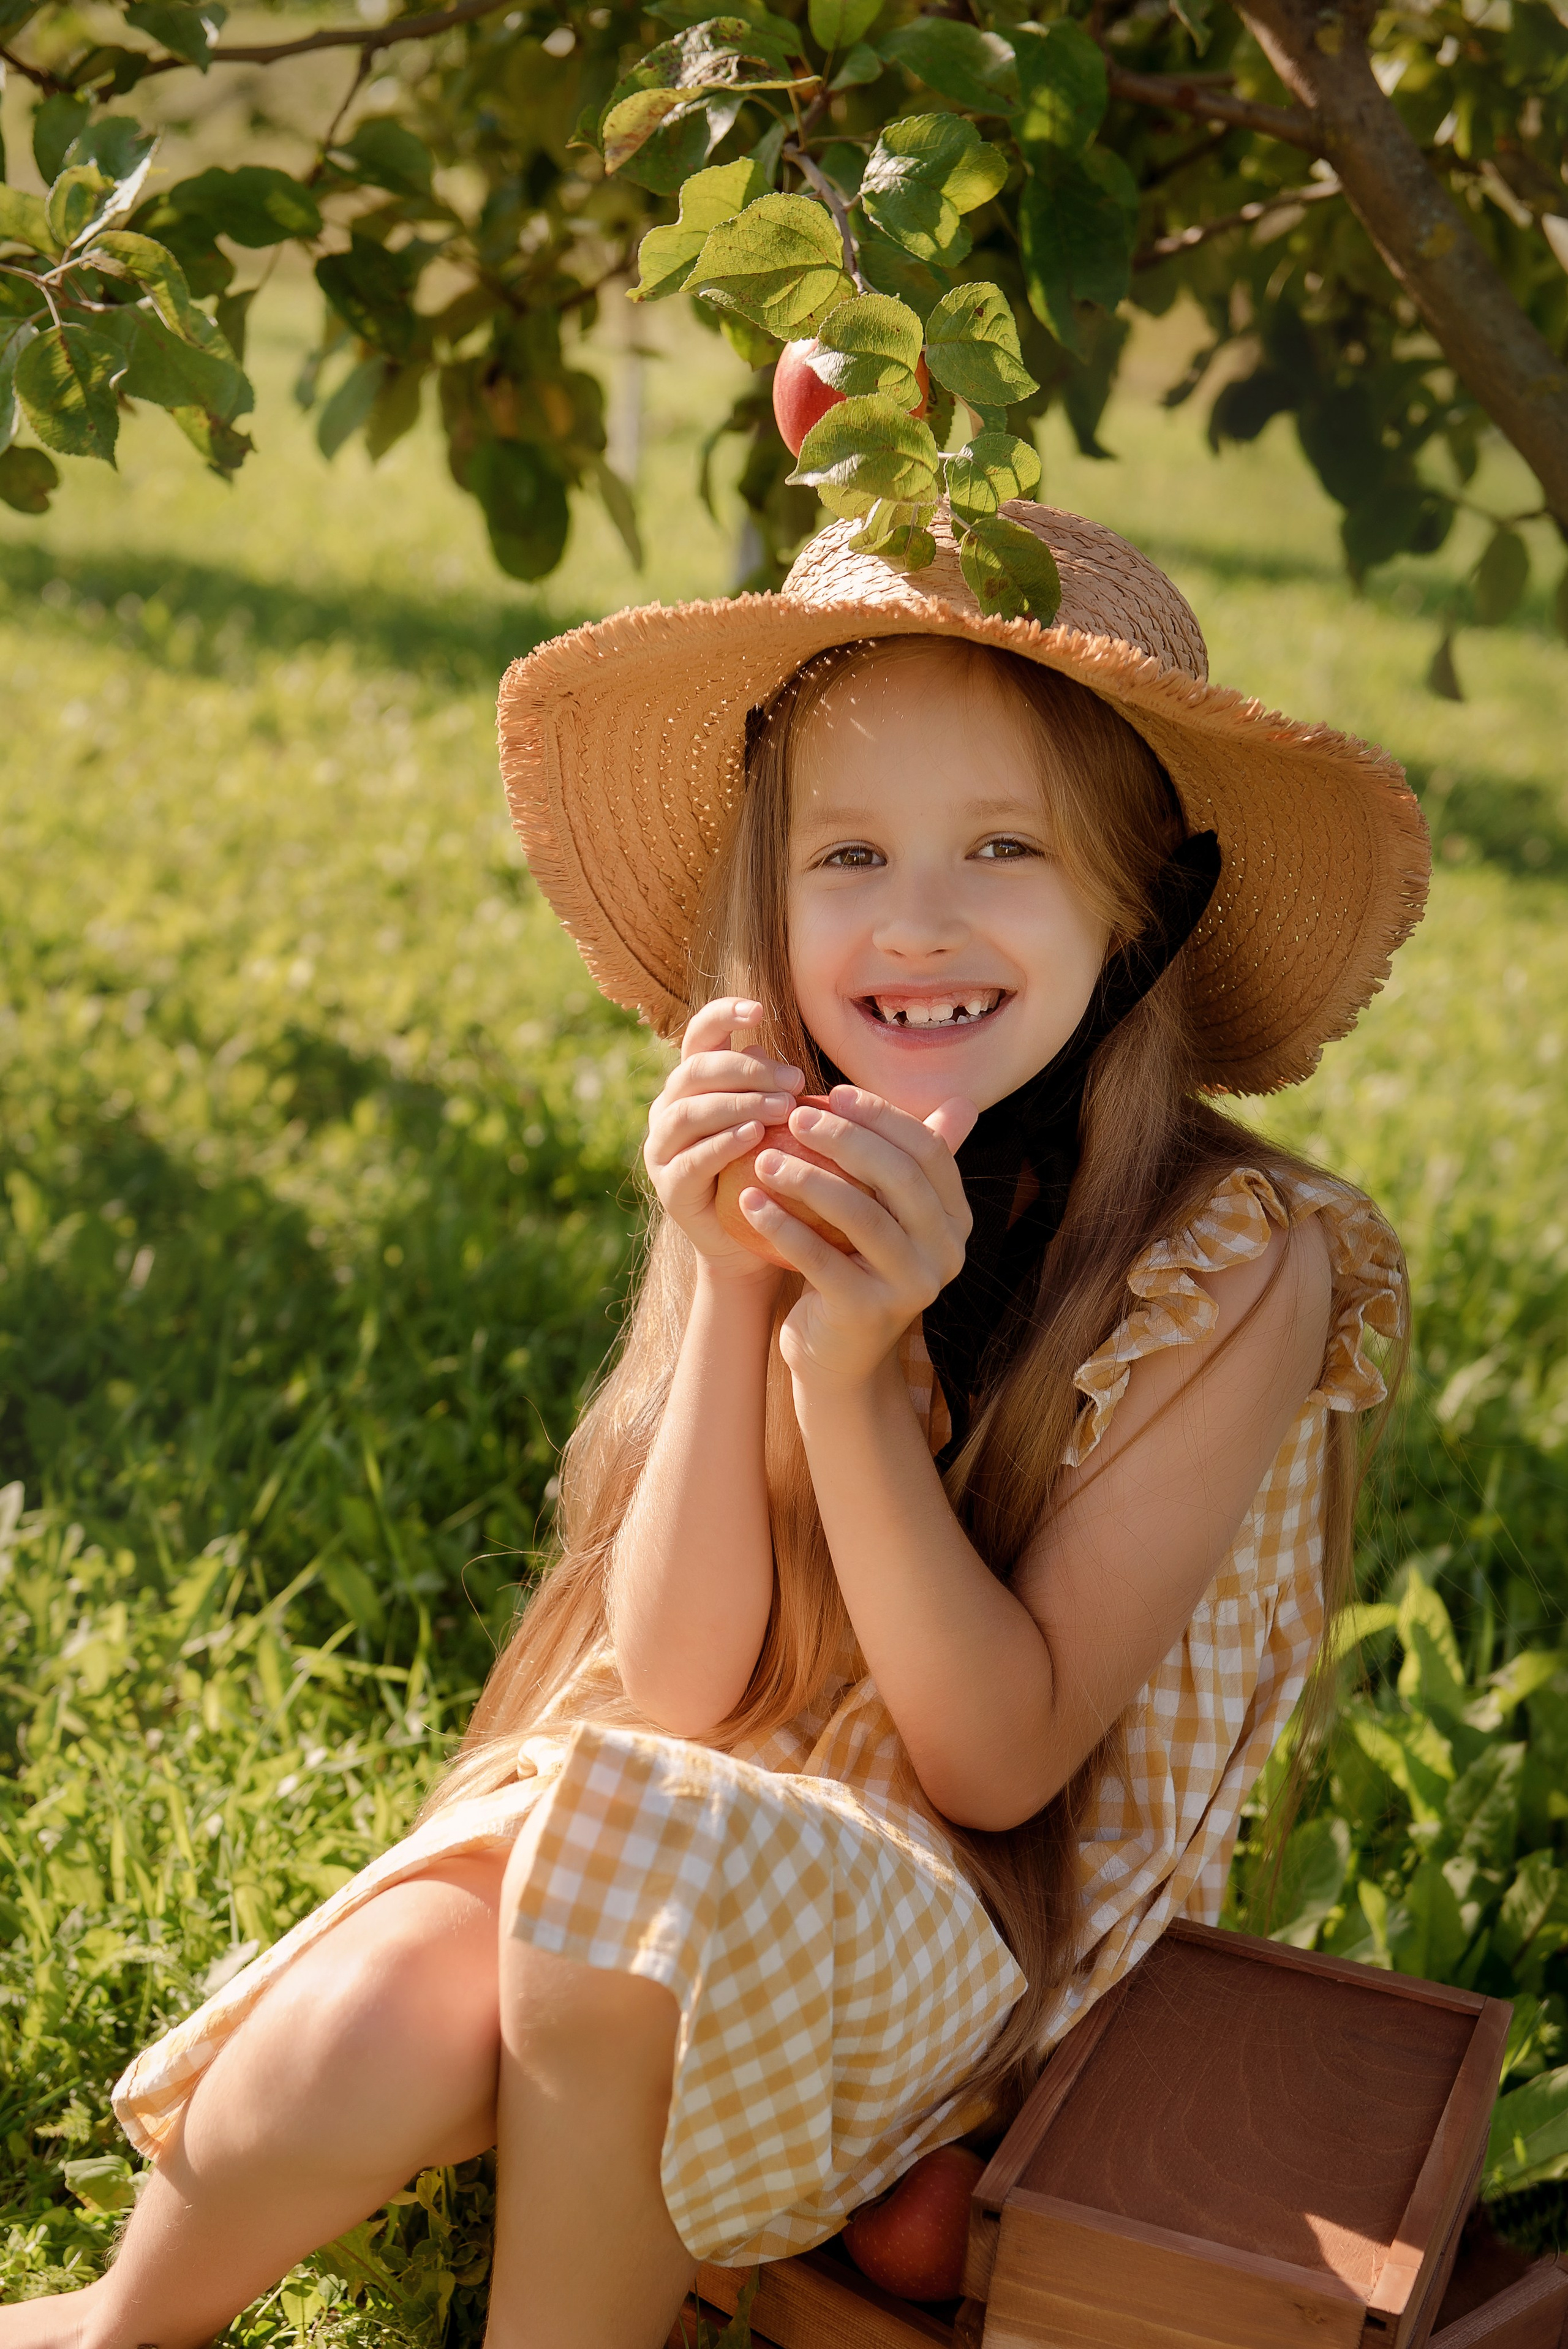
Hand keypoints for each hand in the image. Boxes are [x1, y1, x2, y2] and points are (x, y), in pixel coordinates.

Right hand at [644, 998, 802, 1278]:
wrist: (749, 1240)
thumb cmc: (767, 1168)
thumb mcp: (773, 1121)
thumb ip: (767, 1086)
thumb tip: (765, 1048)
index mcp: (693, 1084)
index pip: (698, 1036)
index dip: (722, 1015)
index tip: (759, 1010)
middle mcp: (669, 1110)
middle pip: (695, 1071)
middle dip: (745, 1070)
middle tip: (793, 1080)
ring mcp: (662, 1148)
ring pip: (690, 1112)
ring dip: (738, 1104)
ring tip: (781, 1108)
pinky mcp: (669, 1186)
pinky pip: (692, 1159)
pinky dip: (723, 1144)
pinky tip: (754, 1137)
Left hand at [739, 1085, 976, 1387]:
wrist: (835, 1355)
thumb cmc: (855, 1265)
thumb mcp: (887, 1215)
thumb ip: (910, 1162)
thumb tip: (962, 1099)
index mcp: (954, 1220)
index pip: (929, 1151)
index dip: (883, 1116)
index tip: (833, 1094)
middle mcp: (946, 1253)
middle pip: (899, 1177)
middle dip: (845, 1138)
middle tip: (794, 1117)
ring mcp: (911, 1286)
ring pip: (862, 1216)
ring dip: (808, 1178)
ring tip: (765, 1157)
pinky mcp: (868, 1312)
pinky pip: (822, 1259)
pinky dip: (783, 1226)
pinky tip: (748, 1201)